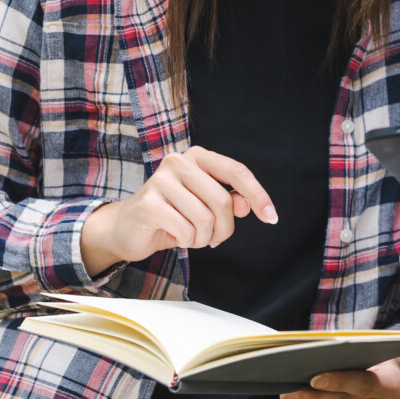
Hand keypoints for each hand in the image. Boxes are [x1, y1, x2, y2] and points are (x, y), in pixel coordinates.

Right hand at [78, 147, 276, 275]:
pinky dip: (187, 241)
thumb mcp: (207, 208)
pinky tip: (175, 236)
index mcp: (198, 157)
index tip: (271, 217)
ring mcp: (161, 180)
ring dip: (204, 238)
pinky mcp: (148, 202)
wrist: (128, 228)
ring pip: (205, 219)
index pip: (237, 171)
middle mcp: (179, 161)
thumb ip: (229, 202)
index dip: (258, 195)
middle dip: (224, 229)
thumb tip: (247, 204)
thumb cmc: (174, 215)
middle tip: (214, 239)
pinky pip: (186, 230)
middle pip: (223, 201)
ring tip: (191, 237)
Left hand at [283, 356, 399, 398]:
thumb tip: (316, 356)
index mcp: (397, 388)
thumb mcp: (373, 351)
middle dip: (317, 397)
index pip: (366, 385)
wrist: (390, 377)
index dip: (340, 382)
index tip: (314, 378)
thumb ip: (352, 354)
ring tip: (288, 393)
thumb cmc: (377, 357)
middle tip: (292, 390)